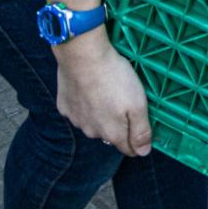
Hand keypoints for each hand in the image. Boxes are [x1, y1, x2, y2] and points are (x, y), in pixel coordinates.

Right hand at [55, 29, 152, 156]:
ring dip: (100, 114)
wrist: (83, 56)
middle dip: (119, 125)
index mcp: (112, 134)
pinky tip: (89, 89)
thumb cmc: (115, 78)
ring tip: (106, 92)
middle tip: (124, 101)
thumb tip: (143, 152)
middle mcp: (92, 132)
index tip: (141, 127)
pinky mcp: (64, 106)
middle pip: (110, 136)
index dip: (137, 141)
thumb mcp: (138, 104)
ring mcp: (76, 120)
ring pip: (93, 123)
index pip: (128, 149)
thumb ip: (141, 131)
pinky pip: (78, 111)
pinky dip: (84, 104)